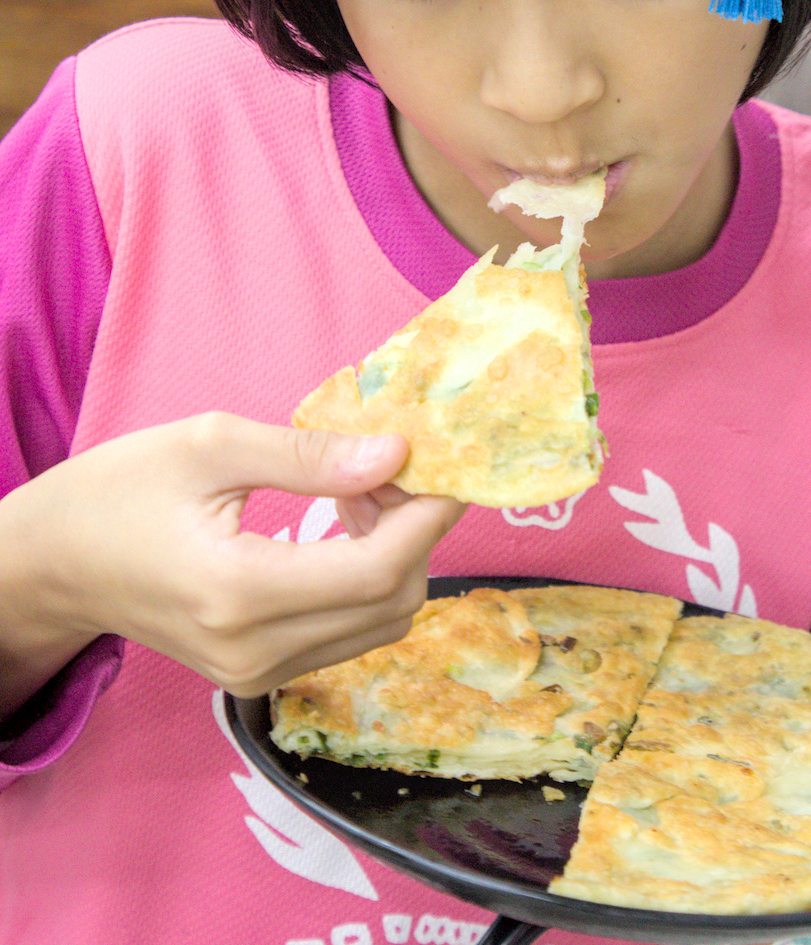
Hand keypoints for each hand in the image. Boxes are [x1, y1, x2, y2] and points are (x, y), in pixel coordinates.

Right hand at [0, 413, 463, 714]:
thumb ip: (309, 456)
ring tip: (360, 493)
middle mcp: (255, 652)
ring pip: (382, 623)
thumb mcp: (208, 446)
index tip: (445, 466)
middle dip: (416, 530)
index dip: (428, 516)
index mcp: (239, 592)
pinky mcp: (259, 676)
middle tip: (393, 468)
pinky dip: (369, 580)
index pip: (378, 569)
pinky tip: (342, 529)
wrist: (53, 565)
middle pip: (394, 601)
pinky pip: (351, 633)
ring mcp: (257, 674)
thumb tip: (397, 454)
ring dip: (396, 555)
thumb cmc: (119, 492)